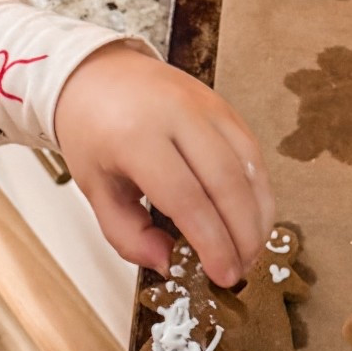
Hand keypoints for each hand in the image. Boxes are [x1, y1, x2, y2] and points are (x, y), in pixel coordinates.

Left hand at [54, 44, 273, 288]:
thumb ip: (128, 234)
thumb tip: (169, 263)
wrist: (96, 74)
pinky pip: (253, 154)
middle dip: (241, 236)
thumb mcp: (96, 188)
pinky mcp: (224, 107)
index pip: (186, 198)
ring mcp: (207, 106)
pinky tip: (251, 220)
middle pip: (226, 183)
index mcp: (136, 136)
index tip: (222, 276)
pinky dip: (258, 192)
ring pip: (248, 168)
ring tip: (249, 252)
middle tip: (240, 271)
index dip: (212, 242)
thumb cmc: (93, 132)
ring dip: (257, 217)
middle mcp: (177, 115)